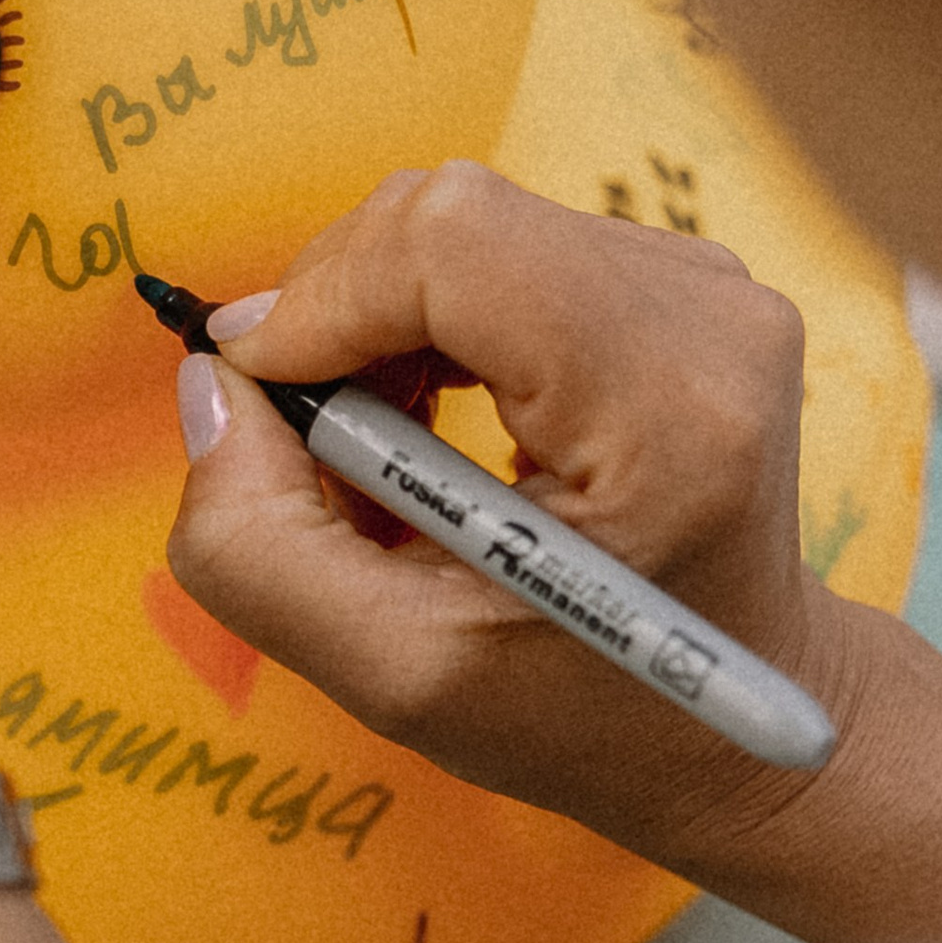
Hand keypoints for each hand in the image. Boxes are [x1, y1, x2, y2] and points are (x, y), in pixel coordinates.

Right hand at [165, 162, 865, 873]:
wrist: (732, 726)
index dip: (322, 300)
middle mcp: (705, 317)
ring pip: (463, 225)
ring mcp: (703, 287)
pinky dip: (429, 319)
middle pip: (450, 217)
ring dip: (378, 322)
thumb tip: (209, 390)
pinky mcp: (680, 283)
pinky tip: (431, 423)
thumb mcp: (398, 677)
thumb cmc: (587, 716)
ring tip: (380, 452)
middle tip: (317, 446)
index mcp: (667, 411)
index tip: (261, 393)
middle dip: (339, 314)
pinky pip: (502, 246)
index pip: (456, 243)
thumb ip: (261, 548)